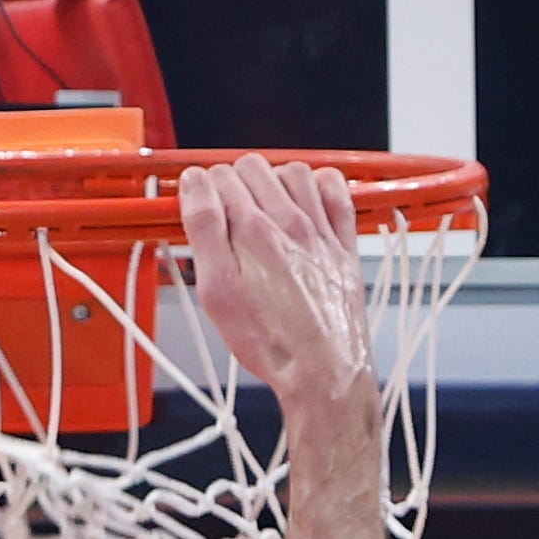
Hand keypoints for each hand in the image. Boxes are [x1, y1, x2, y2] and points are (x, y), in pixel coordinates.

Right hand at [179, 155, 372, 433]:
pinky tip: (306, 202)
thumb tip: (195, 184)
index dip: (200, 190)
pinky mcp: (343, 244)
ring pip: (292, 172)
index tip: (197, 207)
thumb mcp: (217, 291)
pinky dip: (319, 185)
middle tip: (224, 213)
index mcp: (253, 230)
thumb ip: (204, 230)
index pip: (216, 178)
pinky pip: (336, 191)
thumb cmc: (269, 340)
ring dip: (272, 180)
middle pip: (252, 168)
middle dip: (231, 183)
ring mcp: (320, 230)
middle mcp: (289, 221)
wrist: (323, 370)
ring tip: (261, 207)